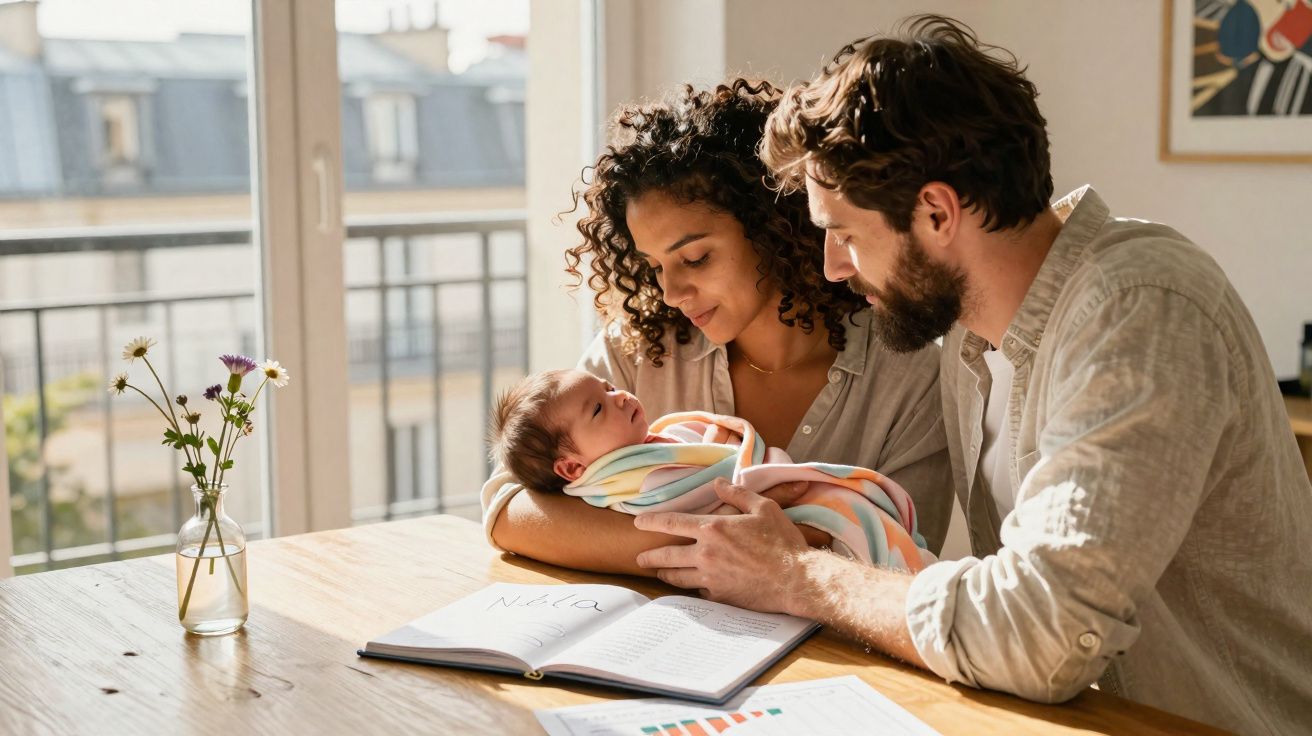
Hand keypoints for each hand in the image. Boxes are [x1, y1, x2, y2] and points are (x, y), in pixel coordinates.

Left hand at [633, 478, 809, 613]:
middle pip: (666, 556)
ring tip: (658, 573)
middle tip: (640, 558)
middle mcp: (706, 554)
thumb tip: (717, 484)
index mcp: (713, 529)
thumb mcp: (763, 507)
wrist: (797, 579)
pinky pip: (697, 591)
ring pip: (676, 577)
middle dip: (649, 557)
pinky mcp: (720, 596)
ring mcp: (711, 578)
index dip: (651, 522)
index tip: (638, 522)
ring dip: (664, 574)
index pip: (671, 523)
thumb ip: (737, 494)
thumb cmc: (783, 541)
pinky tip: (689, 586)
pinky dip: (691, 587)